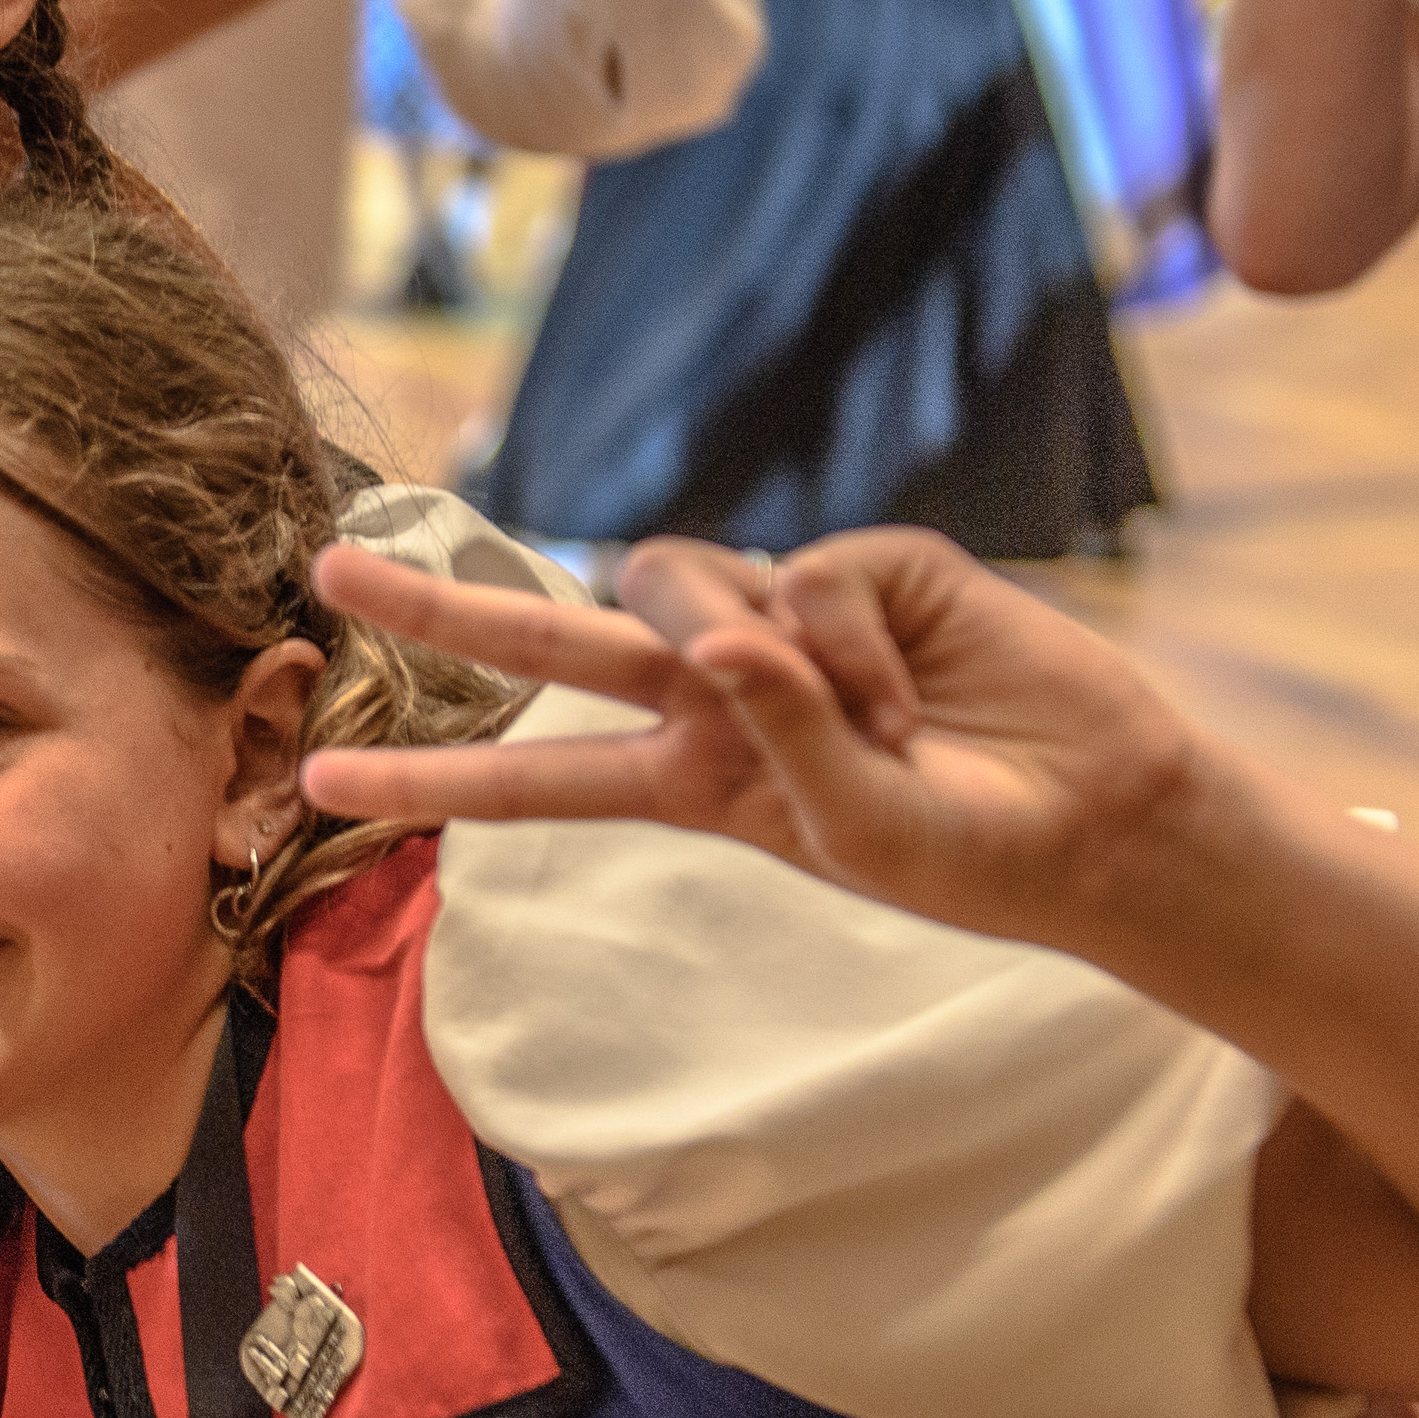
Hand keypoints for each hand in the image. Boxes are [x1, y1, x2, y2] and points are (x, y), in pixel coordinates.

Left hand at [301, 526, 1207, 952]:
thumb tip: (716, 634)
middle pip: (549, 634)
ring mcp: (780, 618)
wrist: (1101, 816)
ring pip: (680, 581)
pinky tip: (915, 692)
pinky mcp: (857, 564)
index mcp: (689, 777)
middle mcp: (715, 687)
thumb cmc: (970, 853)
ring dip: (758, 653)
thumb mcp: (852, 834)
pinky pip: (805, 577)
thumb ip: (772, 738)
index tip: (318, 789)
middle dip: (440, 601)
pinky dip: (854, 643)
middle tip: (328, 572)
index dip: (429, 778)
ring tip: (868, 729)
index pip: (534, 779)